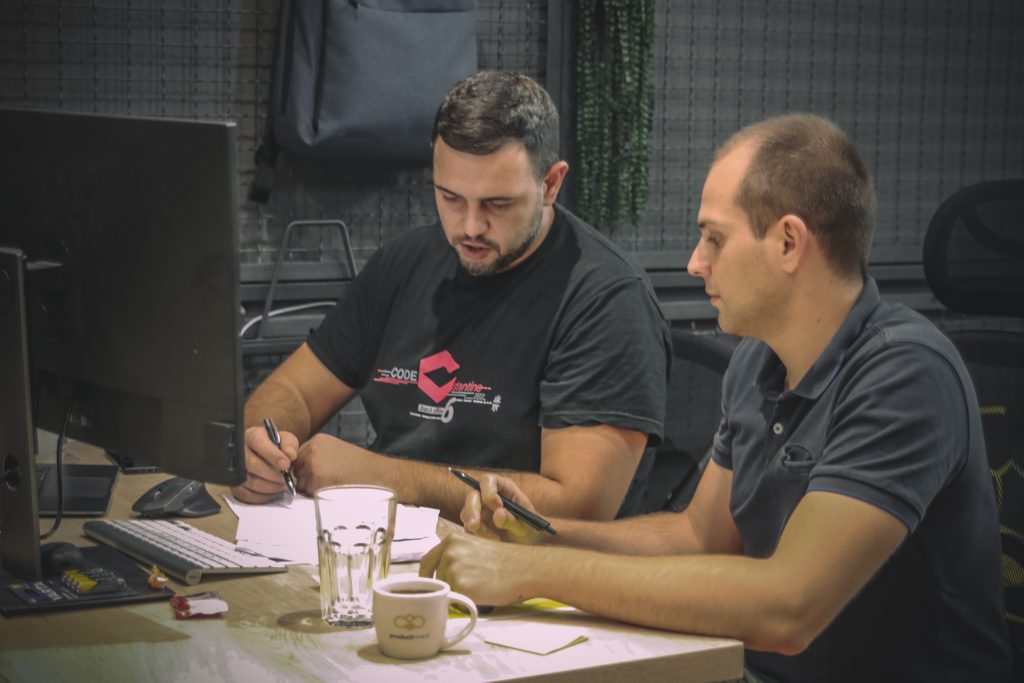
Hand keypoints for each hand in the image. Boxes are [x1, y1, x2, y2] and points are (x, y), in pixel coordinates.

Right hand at [231, 424, 298, 503]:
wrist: (266, 455)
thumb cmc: (276, 447)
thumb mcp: (285, 440)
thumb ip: (289, 444)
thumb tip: (290, 455)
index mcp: (251, 435)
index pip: (258, 442)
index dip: (272, 454)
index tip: (286, 464)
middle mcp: (239, 450)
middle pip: (252, 464)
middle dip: (272, 474)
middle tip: (285, 478)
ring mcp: (234, 467)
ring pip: (249, 480)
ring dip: (269, 487)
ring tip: (281, 485)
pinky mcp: (233, 483)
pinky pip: (245, 494)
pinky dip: (261, 497)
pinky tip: (272, 493)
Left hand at [292, 433, 368, 493]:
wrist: (374, 473)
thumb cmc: (359, 466)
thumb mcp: (336, 451)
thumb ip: (318, 455)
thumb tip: (304, 468)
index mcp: (318, 440)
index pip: (299, 456)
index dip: (307, 467)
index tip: (319, 472)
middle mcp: (312, 448)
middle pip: (297, 468)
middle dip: (306, 477)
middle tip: (326, 479)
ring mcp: (312, 462)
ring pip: (300, 481)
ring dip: (310, 486)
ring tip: (330, 483)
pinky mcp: (315, 477)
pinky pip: (307, 491)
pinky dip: (315, 493)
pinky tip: (330, 488)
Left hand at [419, 532, 533, 606]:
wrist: (525, 568)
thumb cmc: (505, 560)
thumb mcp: (475, 548)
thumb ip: (456, 557)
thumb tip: (442, 574)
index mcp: (451, 540)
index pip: (427, 561)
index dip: (428, 576)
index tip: (430, 586)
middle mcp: (448, 551)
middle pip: (435, 578)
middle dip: (445, 586)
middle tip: (462, 591)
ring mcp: (452, 568)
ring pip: (445, 590)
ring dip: (456, 593)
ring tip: (479, 589)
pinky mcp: (460, 585)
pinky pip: (454, 601)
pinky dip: (464, 602)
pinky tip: (480, 595)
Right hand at [461, 474, 542, 544]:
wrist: (529, 542)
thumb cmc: (530, 528)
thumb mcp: (525, 525)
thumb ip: (512, 520)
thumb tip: (497, 513)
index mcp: (503, 487)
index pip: (488, 481)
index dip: (489, 491)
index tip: (497, 506)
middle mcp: (489, 495)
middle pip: (473, 495)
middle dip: (473, 510)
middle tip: (475, 525)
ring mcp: (481, 509)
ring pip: (466, 512)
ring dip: (476, 526)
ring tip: (494, 538)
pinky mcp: (476, 523)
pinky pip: (468, 527)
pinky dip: (476, 535)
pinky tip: (491, 540)